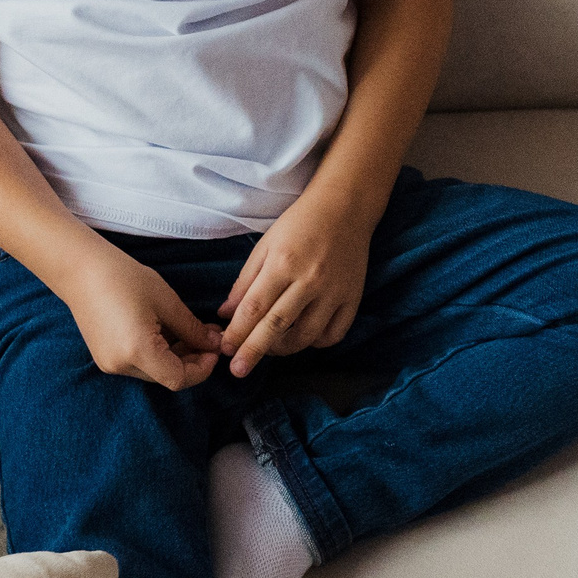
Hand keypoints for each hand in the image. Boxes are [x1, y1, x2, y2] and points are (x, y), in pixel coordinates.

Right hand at [63, 249, 225, 390]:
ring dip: (177, 356)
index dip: (202, 368)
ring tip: (192, 330)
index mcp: (138, 352)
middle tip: (209, 336)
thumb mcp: (167, 302)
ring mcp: (109, 363)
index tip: (215, 348)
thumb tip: (214, 344)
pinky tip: (169, 331)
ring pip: (154, 371)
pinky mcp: (104, 356)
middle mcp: (120, 365)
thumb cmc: (124, 279)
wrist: (81, 270)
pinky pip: (139, 363)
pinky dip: (158, 353)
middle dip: (192, 359)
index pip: (178, 379)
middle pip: (167, 376)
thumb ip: (192, 329)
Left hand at [218, 192, 370, 377]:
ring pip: (306, 336)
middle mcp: (310, 280)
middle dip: (253, 351)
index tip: (225, 349)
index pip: (254, 308)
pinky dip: (317, 343)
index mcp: (283, 263)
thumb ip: (245, 281)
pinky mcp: (353, 297)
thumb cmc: (300, 223)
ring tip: (270, 349)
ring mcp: (334, 291)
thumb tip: (226, 315)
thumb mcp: (265, 246)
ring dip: (284, 349)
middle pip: (276, 326)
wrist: (346, 208)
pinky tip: (303, 338)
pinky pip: (334, 334)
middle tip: (237, 370)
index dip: (237, 332)